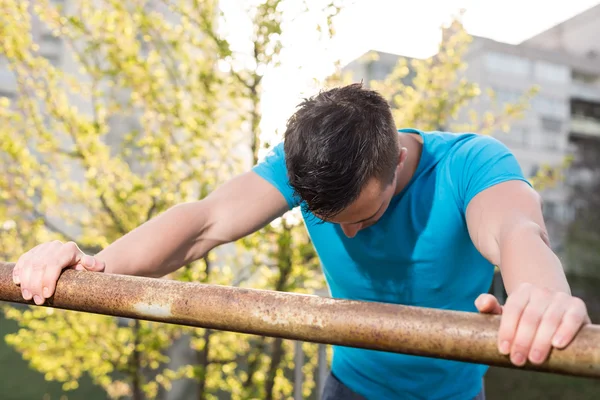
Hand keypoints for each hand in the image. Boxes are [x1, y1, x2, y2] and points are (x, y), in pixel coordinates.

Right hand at [12, 241, 104, 304]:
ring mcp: (43, 248)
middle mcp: (55, 246)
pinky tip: (18, 283)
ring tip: (28, 297)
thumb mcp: (95, 269)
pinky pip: (23, 260)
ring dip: (26, 282)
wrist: (79, 265)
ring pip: (29, 264)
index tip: (47, 295)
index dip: (48, 280)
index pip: (54, 264)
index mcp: (69, 249)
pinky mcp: (34, 252)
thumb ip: (96, 266)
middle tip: (38, 301)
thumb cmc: (87, 270)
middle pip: (40, 265)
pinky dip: (19, 272)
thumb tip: (88, 262)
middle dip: (36, 285)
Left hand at [476, 282, 590, 365]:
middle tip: (518, 360)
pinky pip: (572, 318)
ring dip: (541, 341)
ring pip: (549, 319)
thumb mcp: (504, 311)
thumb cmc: (523, 315)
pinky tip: (557, 344)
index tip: (504, 350)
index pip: (512, 310)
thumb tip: (483, 304)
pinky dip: (565, 330)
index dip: (507, 330)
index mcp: (521, 292)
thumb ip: (488, 306)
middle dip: (523, 341)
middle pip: (530, 317)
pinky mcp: (577, 306)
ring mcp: (560, 298)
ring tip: (534, 359)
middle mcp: (541, 292)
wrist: (552, 308)